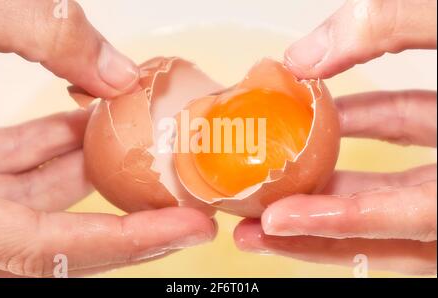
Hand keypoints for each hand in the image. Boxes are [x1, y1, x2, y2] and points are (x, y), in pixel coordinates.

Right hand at [0, 0, 214, 276]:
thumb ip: (39, 36)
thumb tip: (117, 72)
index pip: (56, 247)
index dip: (130, 241)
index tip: (194, 227)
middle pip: (62, 236)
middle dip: (128, 213)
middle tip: (190, 193)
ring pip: (41, 199)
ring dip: (95, 166)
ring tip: (150, 141)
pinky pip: (16, 173)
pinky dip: (54, 149)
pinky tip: (88, 120)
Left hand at [234, 0, 436, 275]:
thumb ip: (395, 24)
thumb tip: (303, 56)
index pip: (409, 217)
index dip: (341, 222)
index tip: (276, 222)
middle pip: (389, 230)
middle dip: (318, 231)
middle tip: (253, 231)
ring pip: (395, 196)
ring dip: (333, 189)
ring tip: (271, 188)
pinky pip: (412, 153)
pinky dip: (369, 137)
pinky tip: (324, 123)